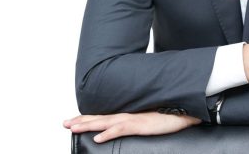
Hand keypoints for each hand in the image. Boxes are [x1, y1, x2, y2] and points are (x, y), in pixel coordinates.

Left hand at [63, 111, 201, 142]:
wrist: (183, 110)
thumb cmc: (168, 116)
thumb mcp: (148, 121)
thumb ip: (136, 124)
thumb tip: (128, 127)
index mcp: (128, 114)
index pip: (103, 116)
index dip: (87, 118)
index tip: (72, 120)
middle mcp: (127, 115)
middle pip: (99, 118)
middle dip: (81, 121)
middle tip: (64, 124)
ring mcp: (133, 119)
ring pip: (105, 122)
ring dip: (88, 125)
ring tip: (73, 128)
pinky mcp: (140, 125)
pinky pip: (121, 129)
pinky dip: (108, 133)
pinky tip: (97, 138)